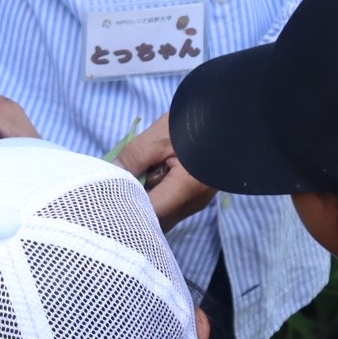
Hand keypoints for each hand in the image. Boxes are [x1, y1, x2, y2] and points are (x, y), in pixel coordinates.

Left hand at [115, 113, 217, 228]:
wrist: (231, 118)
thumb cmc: (197, 122)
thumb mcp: (160, 135)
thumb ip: (134, 157)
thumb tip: (110, 174)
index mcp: (186, 189)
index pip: (148, 214)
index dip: (125, 209)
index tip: (106, 197)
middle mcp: (193, 203)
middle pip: (154, 220)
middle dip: (132, 207)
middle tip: (111, 189)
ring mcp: (196, 201)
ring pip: (161, 214)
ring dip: (142, 201)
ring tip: (129, 179)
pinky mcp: (195, 195)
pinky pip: (169, 204)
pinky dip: (153, 195)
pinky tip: (145, 178)